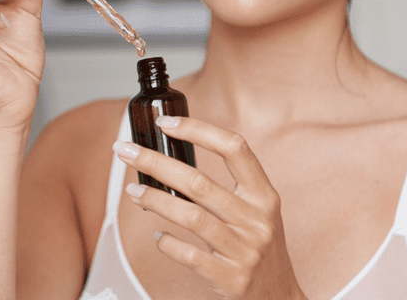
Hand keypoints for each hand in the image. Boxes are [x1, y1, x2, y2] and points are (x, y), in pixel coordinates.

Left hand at [113, 116, 306, 299]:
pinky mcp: (231, 278)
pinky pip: (190, 256)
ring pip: (190, 217)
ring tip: (133, 192)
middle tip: (125, 151)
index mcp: (264, 195)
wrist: (280, 296)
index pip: (234, 148)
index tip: (166, 123)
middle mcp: (257, 219)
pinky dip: (168, 243)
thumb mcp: (257, 212)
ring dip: (154, 200)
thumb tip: (172, 166)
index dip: (198, 130)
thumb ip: (227, 189)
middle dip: (155, 162)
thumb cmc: (260, 246)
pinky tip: (158, 235)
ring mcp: (245, 250)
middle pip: (199, 182)